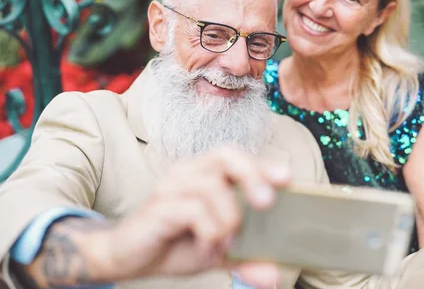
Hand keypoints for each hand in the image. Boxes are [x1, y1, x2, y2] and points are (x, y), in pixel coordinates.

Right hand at [99, 145, 290, 286]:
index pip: (238, 158)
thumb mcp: (218, 251)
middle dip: (252, 175)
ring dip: (229, 218)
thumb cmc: (175, 244)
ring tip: (227, 242)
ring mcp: (172, 187)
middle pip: (226, 155)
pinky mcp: (159, 207)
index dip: (263, 164)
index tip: (287, 178)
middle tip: (267, 203)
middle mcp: (189, 172)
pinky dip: (209, 231)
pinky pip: (194, 210)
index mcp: (206, 174)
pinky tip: (208, 246)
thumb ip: (246, 258)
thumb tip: (273, 276)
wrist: (127, 257)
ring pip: (212, 186)